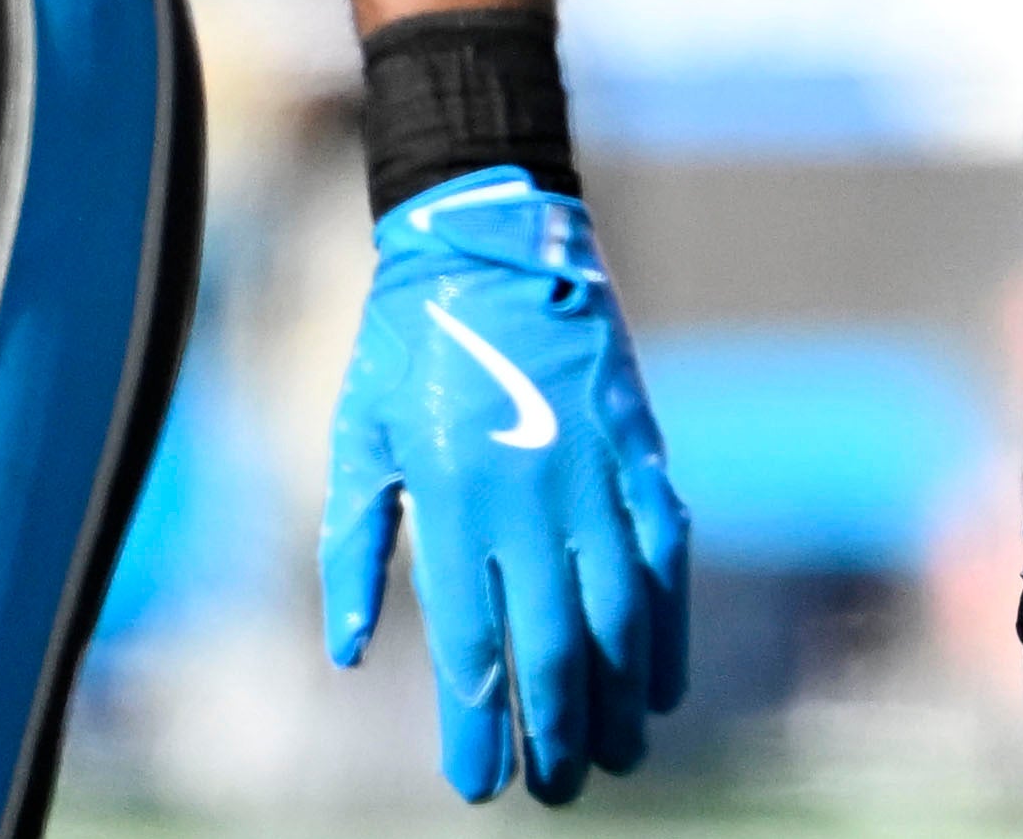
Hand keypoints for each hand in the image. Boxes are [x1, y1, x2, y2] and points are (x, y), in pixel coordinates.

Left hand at [321, 176, 691, 801]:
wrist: (493, 238)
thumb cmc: (405, 346)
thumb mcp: (356, 443)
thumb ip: (352, 552)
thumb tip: (355, 654)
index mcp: (455, 502)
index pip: (474, 649)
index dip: (480, 730)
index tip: (480, 789)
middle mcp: (535, 500)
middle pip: (554, 647)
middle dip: (554, 732)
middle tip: (558, 792)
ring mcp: (598, 476)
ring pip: (619, 612)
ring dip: (618, 694)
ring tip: (617, 758)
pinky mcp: (641, 451)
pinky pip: (665, 554)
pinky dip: (670, 622)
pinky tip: (665, 679)